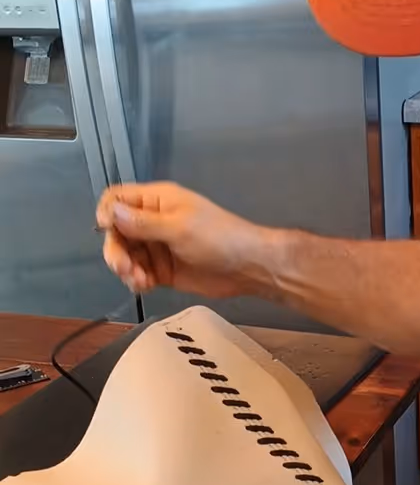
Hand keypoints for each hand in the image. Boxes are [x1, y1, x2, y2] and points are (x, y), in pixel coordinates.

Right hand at [96, 182, 278, 298]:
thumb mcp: (179, 227)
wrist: (247, 267)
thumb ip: (143, 223)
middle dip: (116, 249)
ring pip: (125, 255)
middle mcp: (152, 221)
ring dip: (125, 269)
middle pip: (116, 231)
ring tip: (140, 281)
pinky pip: (138, 273)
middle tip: (125, 268)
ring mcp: (157, 246)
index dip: (107, 213)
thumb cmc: (217, 238)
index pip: (117, 198)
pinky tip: (144, 286)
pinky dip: (136, 280)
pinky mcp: (162, 270)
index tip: (109, 231)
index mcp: (156, 201)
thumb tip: (111, 212)